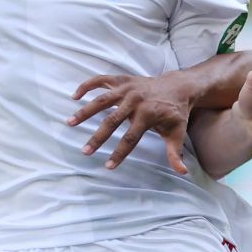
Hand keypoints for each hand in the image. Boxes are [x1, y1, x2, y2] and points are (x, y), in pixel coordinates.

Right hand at [70, 70, 198, 171]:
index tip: (108, 166)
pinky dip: (87, 85)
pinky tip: (74, 96)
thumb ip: (175, 153)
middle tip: (85, 151)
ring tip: (70, 122)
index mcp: (148, 114)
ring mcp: (127, 89)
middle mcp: (135, 100)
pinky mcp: (122, 80)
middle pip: (112, 121)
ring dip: (85, 111)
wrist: (178, 86)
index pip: (130, 138)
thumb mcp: (177, 133)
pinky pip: (101, 80)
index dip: (119, 153)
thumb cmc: (176, 113)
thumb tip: (181, 172)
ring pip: (102, 100)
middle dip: (97, 138)